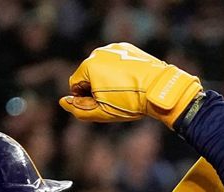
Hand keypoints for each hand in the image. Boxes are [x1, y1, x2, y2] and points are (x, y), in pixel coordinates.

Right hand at [60, 43, 201, 126]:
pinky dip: (119, 69)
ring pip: (102, 66)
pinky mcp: (127, 48)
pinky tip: (131, 80)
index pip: (75, 84)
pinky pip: (116, 60)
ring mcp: (113, 49)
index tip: (101, 104)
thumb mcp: (103, 113)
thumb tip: (63, 101)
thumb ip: (79, 109)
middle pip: (88, 74)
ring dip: (107, 77)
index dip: (84, 98)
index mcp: (88, 66)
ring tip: (124, 89)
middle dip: (95, 86)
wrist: (160, 89)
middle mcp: (98, 53)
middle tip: (115, 99)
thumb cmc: (130, 102)